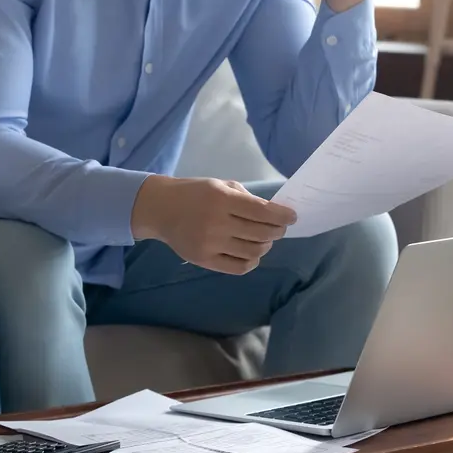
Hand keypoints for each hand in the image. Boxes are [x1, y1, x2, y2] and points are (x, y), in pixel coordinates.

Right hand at [130, 175, 296, 274]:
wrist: (160, 209)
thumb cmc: (194, 193)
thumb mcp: (219, 185)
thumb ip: (246, 198)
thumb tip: (274, 213)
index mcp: (221, 199)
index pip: (262, 212)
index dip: (282, 216)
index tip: (292, 217)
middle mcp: (216, 223)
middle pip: (262, 234)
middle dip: (277, 231)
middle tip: (278, 228)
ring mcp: (210, 244)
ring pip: (254, 251)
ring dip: (265, 246)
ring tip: (263, 239)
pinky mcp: (204, 260)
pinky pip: (239, 267)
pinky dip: (252, 261)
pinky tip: (250, 252)